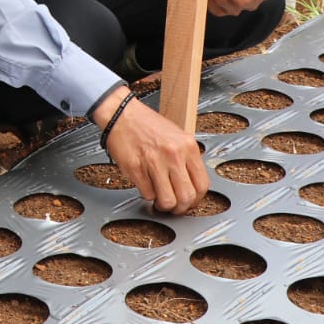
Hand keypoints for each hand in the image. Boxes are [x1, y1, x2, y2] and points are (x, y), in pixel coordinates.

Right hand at [94, 89, 208, 214]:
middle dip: (181, 208)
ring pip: (167, 201)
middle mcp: (173, 154)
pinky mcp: (136, 169)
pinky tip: (147, 186)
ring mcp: (154, 162)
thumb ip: (186, 159)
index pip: (202, 184)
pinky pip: (147, 194)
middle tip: (175, 207)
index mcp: (187, 146)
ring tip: (160, 201)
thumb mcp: (176, 136)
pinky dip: (147, 195)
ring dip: (164, 206)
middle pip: (187, 197)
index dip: (197, 200)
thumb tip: (191, 185)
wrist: (122, 114)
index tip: (190, 202)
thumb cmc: (147, 124)